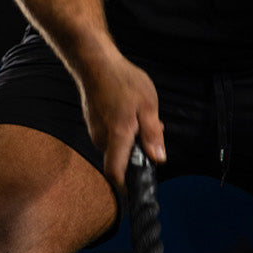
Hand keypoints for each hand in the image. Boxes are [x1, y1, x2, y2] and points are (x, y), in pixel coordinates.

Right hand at [75, 49, 165, 186]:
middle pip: (121, 158)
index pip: (115, 172)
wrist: (96, 62)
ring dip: (133, 137)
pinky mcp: (94, 123)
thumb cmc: (123, 81)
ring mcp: (95, 130)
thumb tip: (158, 159)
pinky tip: (130, 109)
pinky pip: (111, 134)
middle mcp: (101, 137)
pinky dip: (123, 128)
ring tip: (141, 113)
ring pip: (118, 144)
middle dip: (139, 151)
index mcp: (117, 135)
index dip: (125, 186)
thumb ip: (152, 134)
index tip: (137, 190)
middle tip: (153, 128)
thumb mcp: (148, 105)